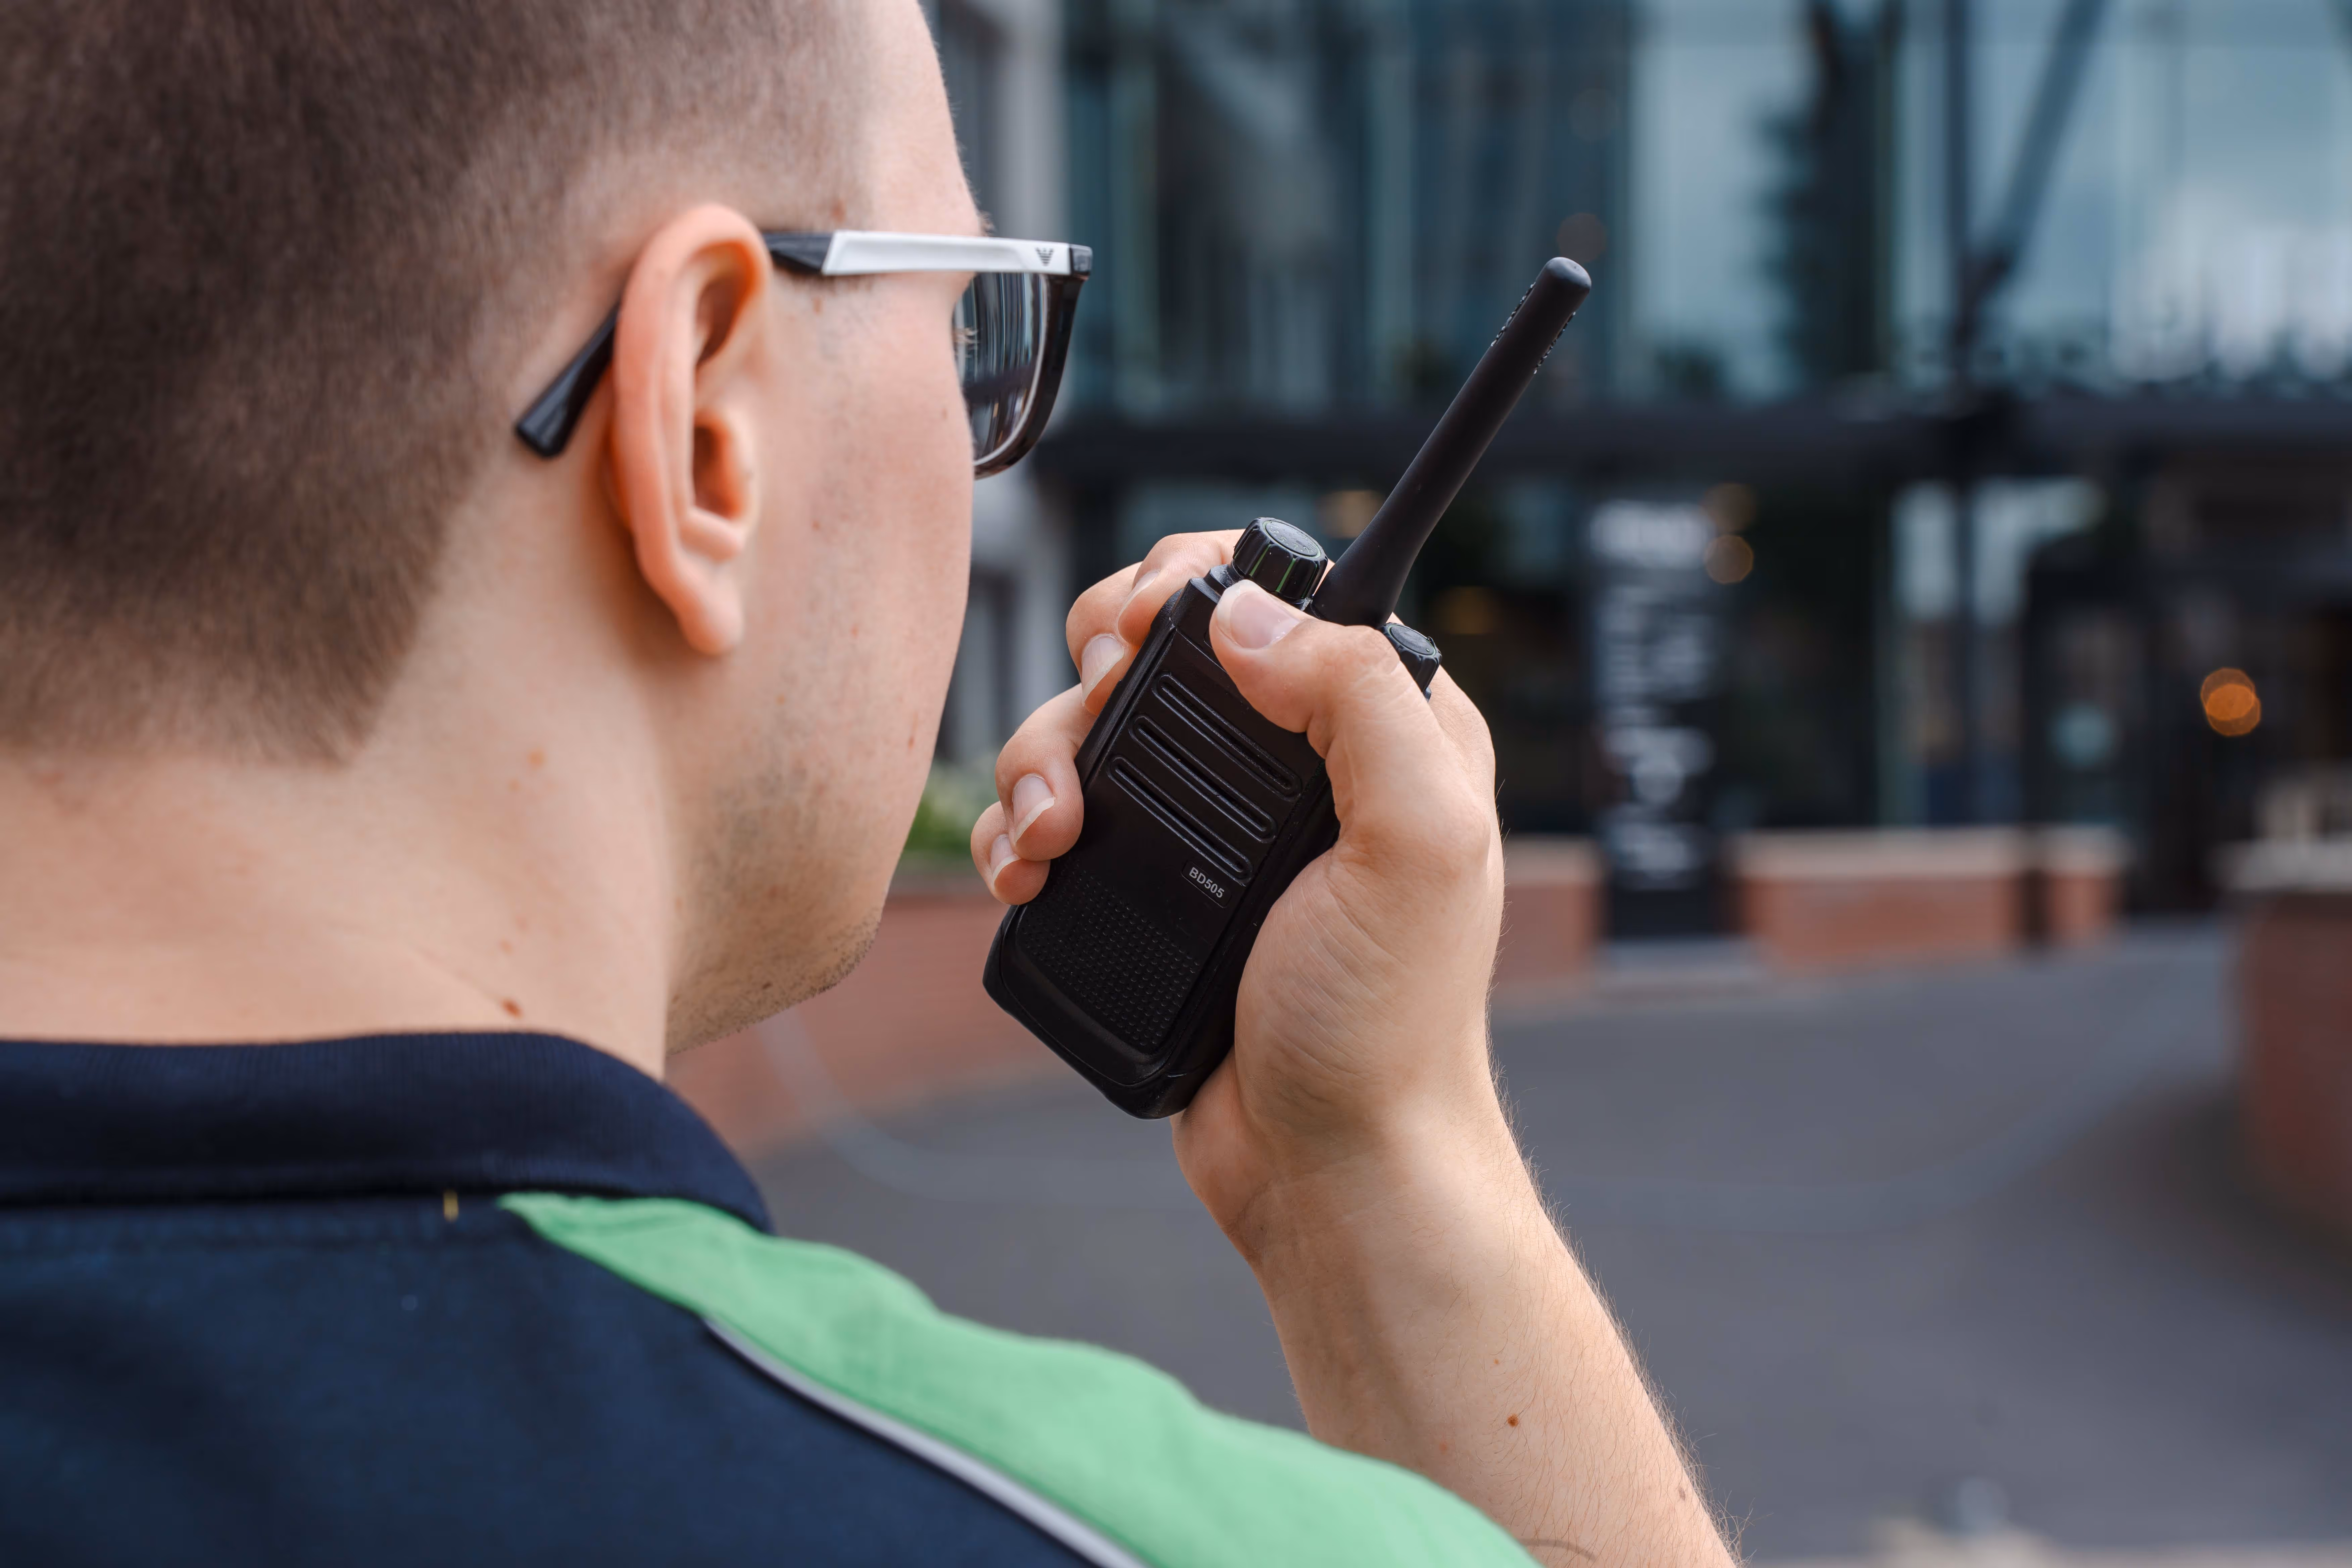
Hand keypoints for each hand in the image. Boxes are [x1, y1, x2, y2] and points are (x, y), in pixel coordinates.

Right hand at [970, 534, 1732, 1565]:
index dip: (1189, 588)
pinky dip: (1022, 831)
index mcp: (1382, 729)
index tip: (1136, 633)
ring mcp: (1215, 831)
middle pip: (1157, 653)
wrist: (1326, 1169)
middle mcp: (1297, 766)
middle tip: (1089, 741)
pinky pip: (1063, 818)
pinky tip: (1025, 871)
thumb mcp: (1418, 841)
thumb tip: (1244, 615)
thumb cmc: (1385, 1023)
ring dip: (1041, 763)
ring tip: (1045, 835)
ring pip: (1093, 733)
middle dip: (1095, 680)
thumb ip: (1357, 699)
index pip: (1277, 596)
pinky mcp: (1151, 890)